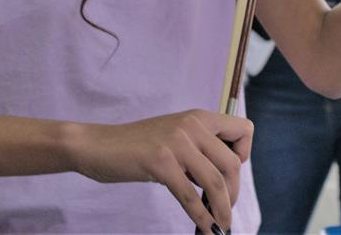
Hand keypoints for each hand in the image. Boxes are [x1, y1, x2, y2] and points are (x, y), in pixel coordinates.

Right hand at [69, 109, 252, 233]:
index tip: (229, 173)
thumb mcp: (175, 138)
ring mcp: (177, 143)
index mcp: (199, 117)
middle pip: (233, 164)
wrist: (97, 145)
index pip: (244, 129)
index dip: (244, 154)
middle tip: (225, 211)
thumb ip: (199, 151)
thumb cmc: (137, 146)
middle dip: (233, 193)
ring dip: (222, 209)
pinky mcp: (161, 162)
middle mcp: (193, 126)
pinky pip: (190, 195)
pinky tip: (204, 228)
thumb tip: (223, 182)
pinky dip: (201, 216)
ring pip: (216, 181)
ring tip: (221, 225)